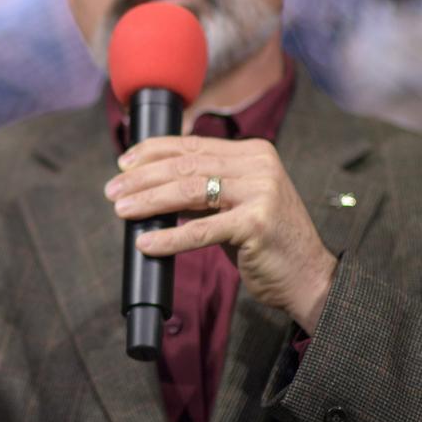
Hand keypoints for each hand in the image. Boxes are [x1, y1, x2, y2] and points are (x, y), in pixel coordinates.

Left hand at [104, 136, 334, 333]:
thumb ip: (204, 188)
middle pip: (186, 165)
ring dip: (148, 201)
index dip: (153, 151)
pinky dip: (169, 237)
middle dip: (143, 178)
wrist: (308, 276)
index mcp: (253, 153)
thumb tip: (149, 183)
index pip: (193, 145)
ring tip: (121, 210)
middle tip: (112, 190)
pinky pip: (200, 230)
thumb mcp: (234, 204)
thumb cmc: (264, 241)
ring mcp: (261, 192)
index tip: (123, 163)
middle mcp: (259, 166)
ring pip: (189, 191)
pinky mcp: (256, 224)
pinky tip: (146, 242)